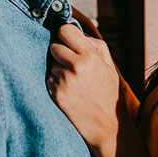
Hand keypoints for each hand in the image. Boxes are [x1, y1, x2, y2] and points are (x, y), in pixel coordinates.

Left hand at [46, 23, 121, 148]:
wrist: (108, 126)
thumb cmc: (109, 94)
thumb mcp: (109, 66)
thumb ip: (95, 46)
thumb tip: (77, 33)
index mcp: (90, 56)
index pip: (65, 30)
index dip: (65, 36)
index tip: (68, 41)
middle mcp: (76, 66)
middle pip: (54, 46)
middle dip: (60, 53)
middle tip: (71, 65)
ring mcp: (64, 80)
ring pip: (51, 64)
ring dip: (58, 70)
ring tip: (74, 83)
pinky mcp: (55, 94)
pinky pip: (48, 79)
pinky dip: (55, 83)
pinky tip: (69, 92)